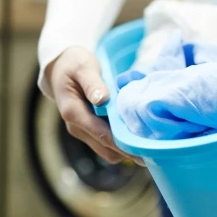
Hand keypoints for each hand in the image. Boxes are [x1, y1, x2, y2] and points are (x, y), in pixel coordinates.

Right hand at [46, 47, 144, 166]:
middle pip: (107, 148)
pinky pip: (107, 144)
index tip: (145, 148)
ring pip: (107, 150)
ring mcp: (82, 131)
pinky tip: (137, 136)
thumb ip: (92, 83)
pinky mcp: (89, 130)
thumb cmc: (74, 65)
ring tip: (149, 143)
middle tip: (155, 148)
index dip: (124, 144)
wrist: (61, 68)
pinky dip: (121, 143)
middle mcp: (76, 126)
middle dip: (129, 150)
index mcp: (73, 112)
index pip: (102, 134)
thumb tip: (101, 99)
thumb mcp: (83, 68)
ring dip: (126, 149)